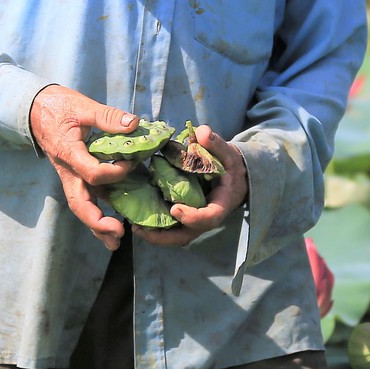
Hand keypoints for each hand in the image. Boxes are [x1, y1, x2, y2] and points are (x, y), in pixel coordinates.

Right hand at [30, 85, 137, 249]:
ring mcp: (69, 176)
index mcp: (69, 153)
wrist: (34, 108)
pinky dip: (96, 214)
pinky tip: (111, 225)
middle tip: (119, 231)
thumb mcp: (83, 105)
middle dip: (97, 221)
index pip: (92, 173)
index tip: (130, 163)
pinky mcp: (73, 176)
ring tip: (115, 242)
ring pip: (80, 206)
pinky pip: (84, 199)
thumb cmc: (58, 106)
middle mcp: (67, 171)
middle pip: (79, 203)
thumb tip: (134, 124)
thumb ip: (108, 116)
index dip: (114, 173)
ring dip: (96, 226)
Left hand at [134, 125, 246, 248]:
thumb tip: (201, 131)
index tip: (175, 208)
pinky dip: (156, 228)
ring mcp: (196, 221)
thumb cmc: (231, 166)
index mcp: (221, 204)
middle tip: (140, 229)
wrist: (235, 178)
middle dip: (164, 237)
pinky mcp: (187, 218)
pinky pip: (172, 229)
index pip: (210, 217)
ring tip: (134, 227)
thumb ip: (216, 143)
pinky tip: (137, 221)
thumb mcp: (228, 153)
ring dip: (156, 236)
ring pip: (177, 236)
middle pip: (188, 235)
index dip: (193, 217)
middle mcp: (207, 217)